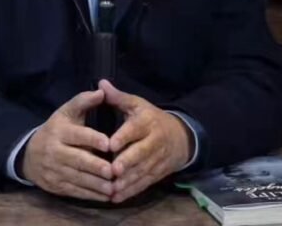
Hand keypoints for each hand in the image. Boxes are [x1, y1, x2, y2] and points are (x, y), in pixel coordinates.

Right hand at [20, 88, 113, 201]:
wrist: (29, 155)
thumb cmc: (56, 130)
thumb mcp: (66, 112)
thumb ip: (83, 101)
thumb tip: (102, 91)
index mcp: (59, 131)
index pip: (76, 135)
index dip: (92, 139)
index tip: (108, 143)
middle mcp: (55, 151)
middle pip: (77, 160)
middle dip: (95, 166)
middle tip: (113, 170)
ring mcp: (55, 170)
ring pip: (77, 178)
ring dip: (96, 184)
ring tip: (114, 187)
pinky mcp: (56, 186)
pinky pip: (75, 191)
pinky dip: (91, 194)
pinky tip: (105, 196)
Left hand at [101, 79, 191, 202]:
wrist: (181, 137)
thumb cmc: (150, 118)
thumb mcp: (137, 104)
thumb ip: (118, 97)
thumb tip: (100, 83)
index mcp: (146, 122)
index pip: (135, 129)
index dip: (124, 137)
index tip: (110, 144)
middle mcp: (154, 141)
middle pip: (141, 153)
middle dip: (128, 162)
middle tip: (113, 170)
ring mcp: (157, 159)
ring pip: (143, 170)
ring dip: (128, 181)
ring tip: (112, 188)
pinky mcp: (158, 173)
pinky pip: (145, 183)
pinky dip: (132, 191)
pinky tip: (117, 197)